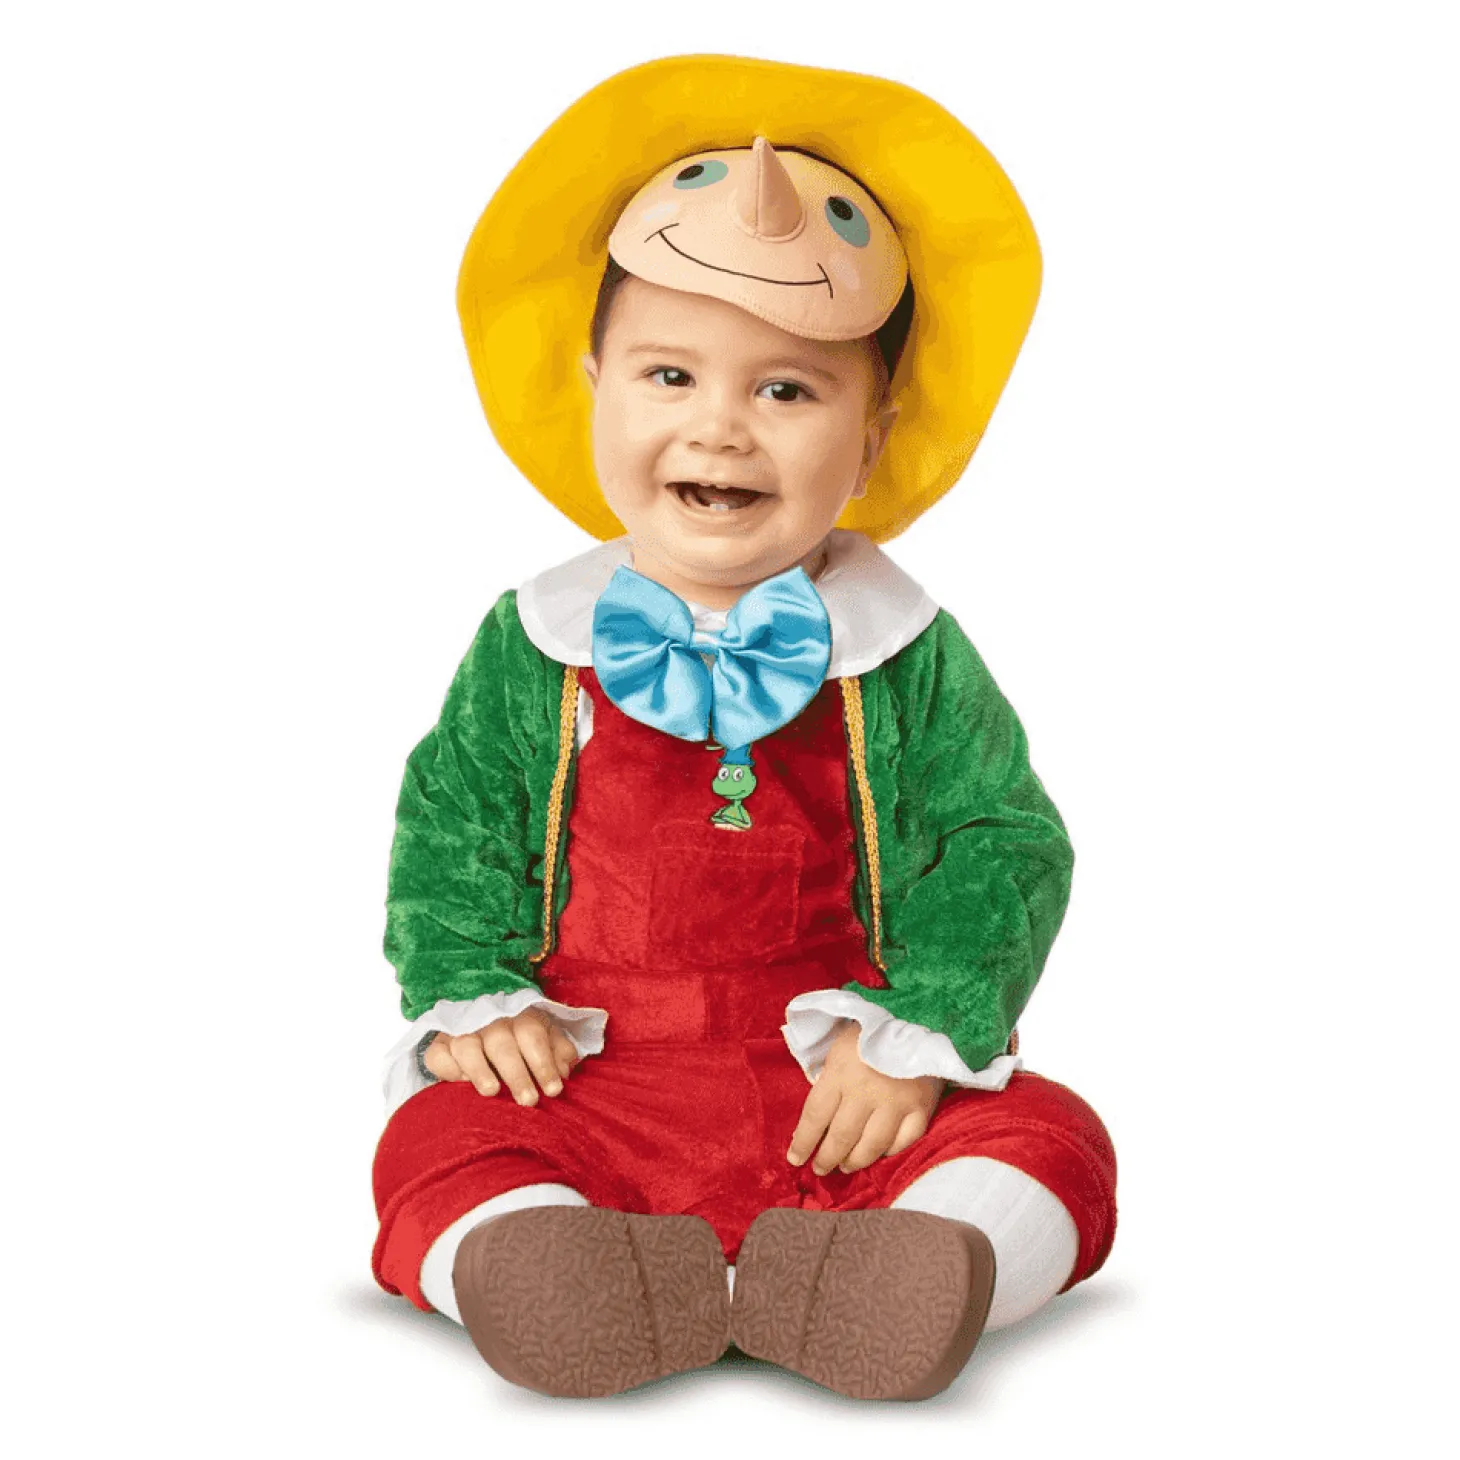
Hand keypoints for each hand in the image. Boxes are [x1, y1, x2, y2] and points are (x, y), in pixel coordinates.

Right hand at [423, 1006, 580, 1104]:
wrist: (481, 1022)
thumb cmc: (522, 1039)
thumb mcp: (546, 1039)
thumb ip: (558, 1052)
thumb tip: (564, 1071)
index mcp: (520, 1016)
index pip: (533, 1035)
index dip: (543, 1063)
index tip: (554, 1090)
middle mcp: (490, 1020)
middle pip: (502, 1043)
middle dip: (517, 1073)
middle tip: (529, 1101)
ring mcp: (462, 1031)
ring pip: (467, 1046)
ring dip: (479, 1069)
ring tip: (492, 1092)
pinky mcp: (439, 1046)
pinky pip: (438, 1056)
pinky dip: (449, 1069)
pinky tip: (462, 1083)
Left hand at [787, 1020, 943, 1175]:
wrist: (918, 1017)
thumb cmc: (869, 1034)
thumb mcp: (838, 1049)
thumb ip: (827, 1081)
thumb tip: (815, 1121)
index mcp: (840, 1073)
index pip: (814, 1117)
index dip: (802, 1142)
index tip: (795, 1159)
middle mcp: (866, 1092)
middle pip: (841, 1138)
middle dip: (826, 1159)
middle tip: (820, 1169)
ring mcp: (895, 1103)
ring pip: (871, 1147)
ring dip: (855, 1162)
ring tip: (846, 1166)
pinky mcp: (920, 1108)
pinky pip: (903, 1142)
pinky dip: (889, 1152)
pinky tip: (879, 1153)